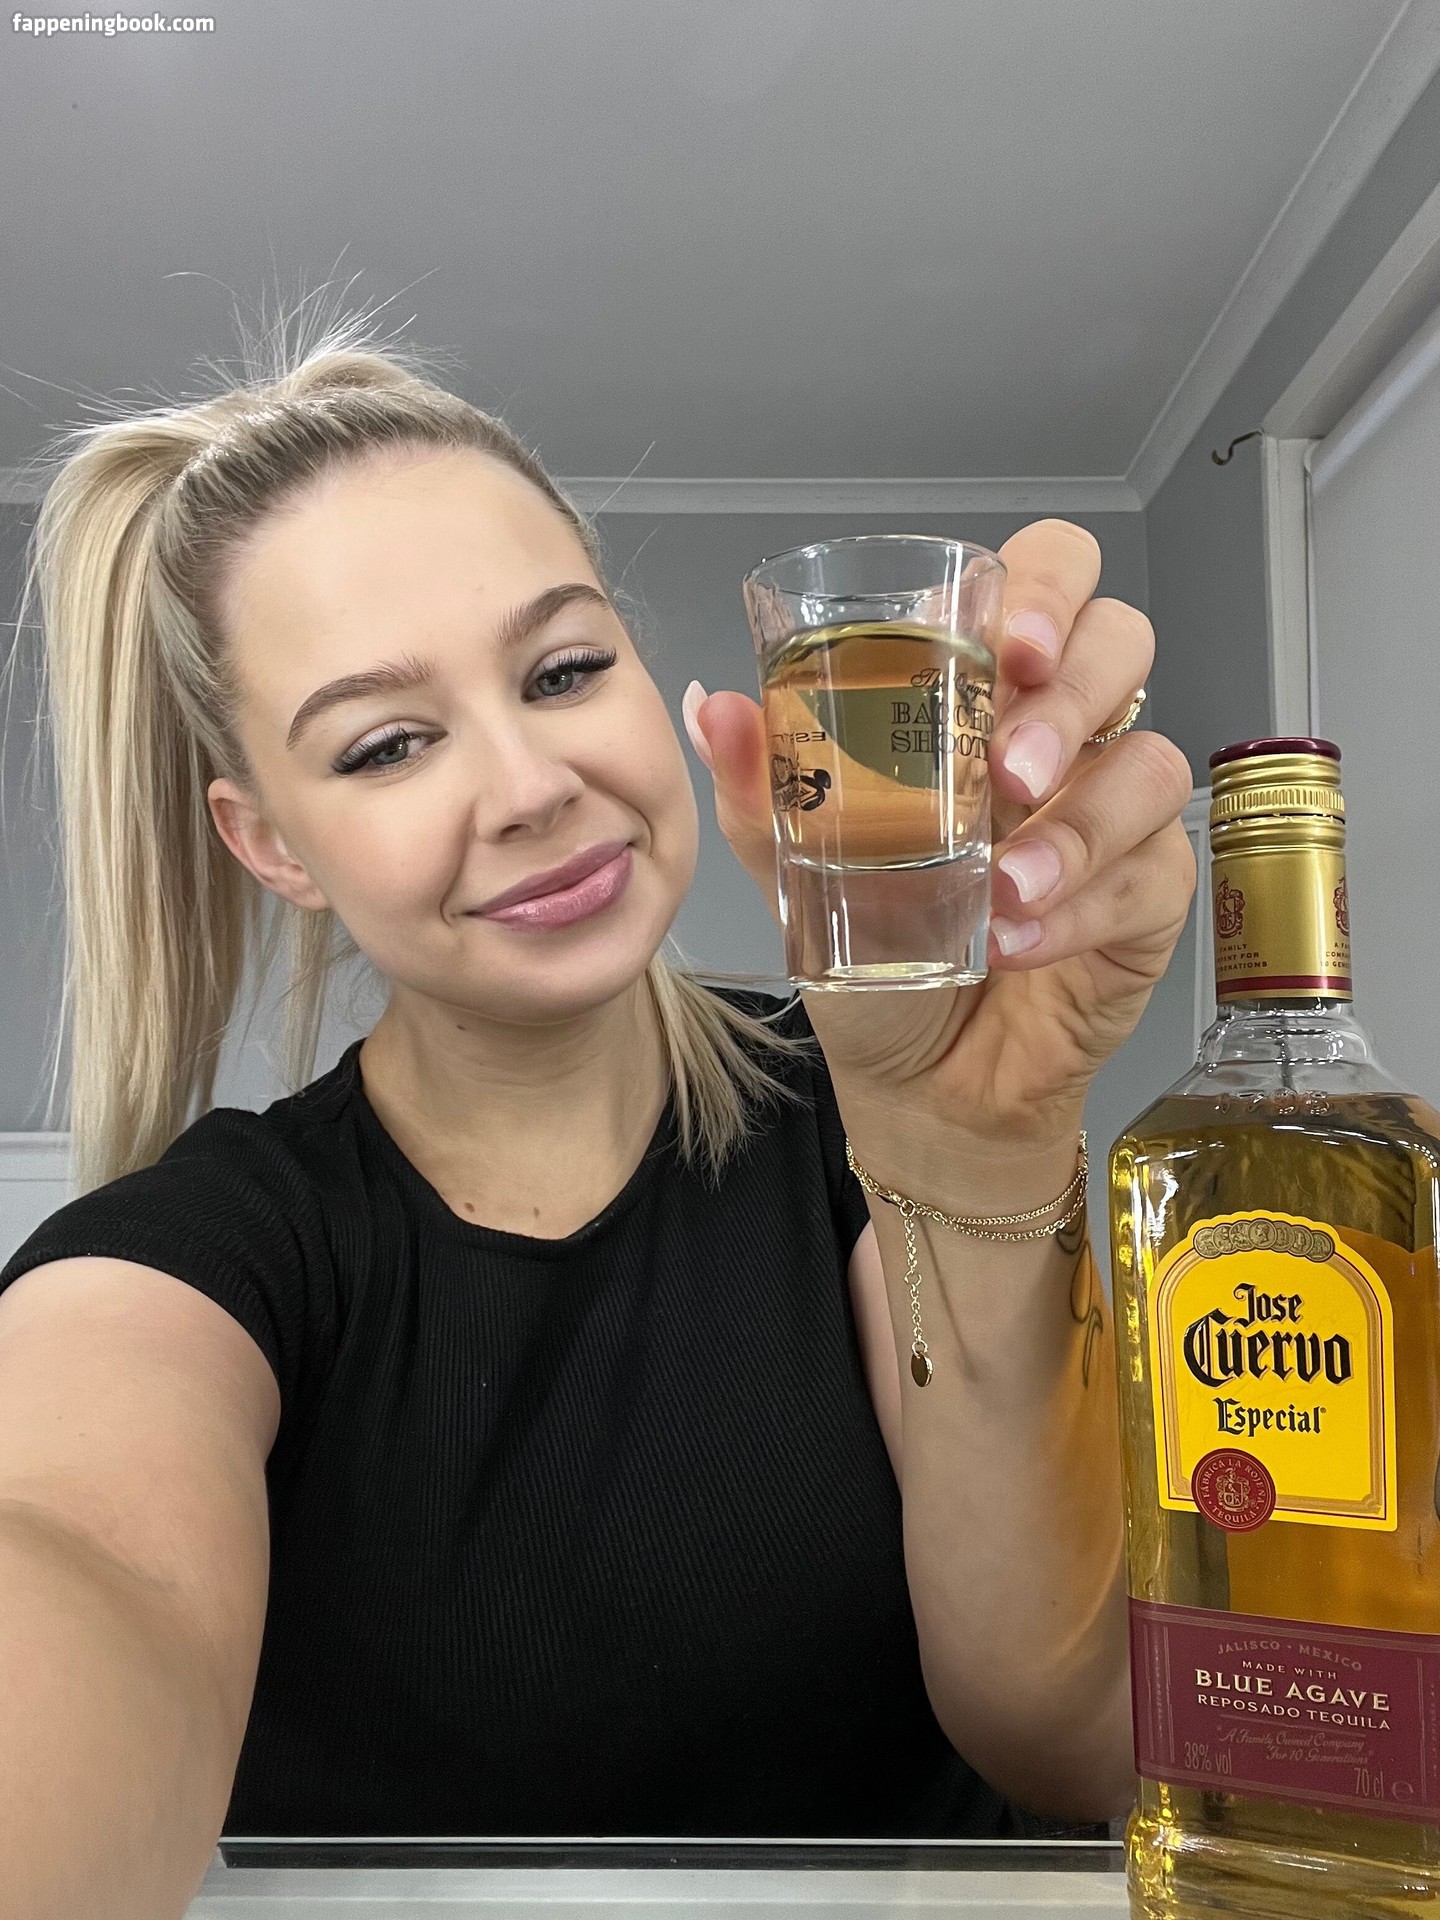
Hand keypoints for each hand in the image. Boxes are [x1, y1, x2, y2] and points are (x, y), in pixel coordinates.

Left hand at [685, 519, 1196, 1153]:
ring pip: (1149, 761)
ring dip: (1076, 822)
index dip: (1047, 585)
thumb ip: (765, 790)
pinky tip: (1018, 942)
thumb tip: (716, 706)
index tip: (1008, 644)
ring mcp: (1112, 813)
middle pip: (1121, 643)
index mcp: (978, 698)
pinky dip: (1083, 905)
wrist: (918, 1082)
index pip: (1045, 580)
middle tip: (1008, 766)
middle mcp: (1059, 737)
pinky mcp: (1150, 896)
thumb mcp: (802, 871)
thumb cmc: (872, 956)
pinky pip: (1152, 871)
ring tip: (1002, 885)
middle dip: (1073, 690)